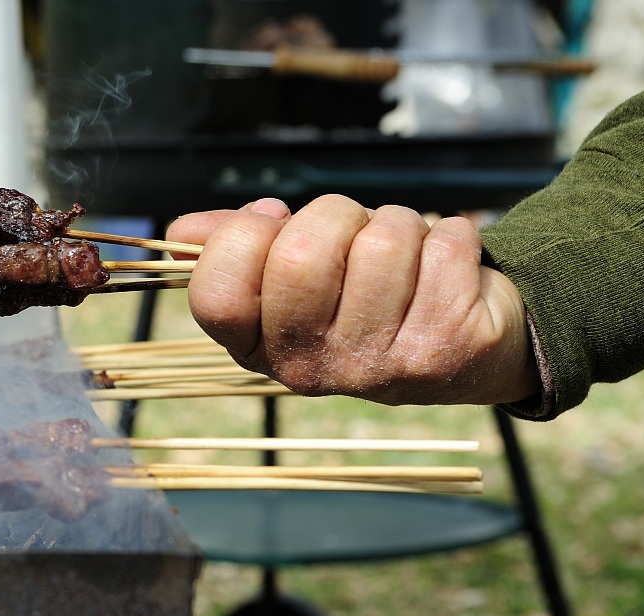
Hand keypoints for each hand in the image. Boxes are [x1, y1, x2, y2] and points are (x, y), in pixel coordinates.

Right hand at [168, 195, 539, 405]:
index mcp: (257, 348)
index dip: (244, 236)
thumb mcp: (288, 274)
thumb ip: (237, 247)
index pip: (218, 292)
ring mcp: (376, 368)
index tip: (274, 222)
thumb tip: (182, 230)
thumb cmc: (362, 295)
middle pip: (300, 256)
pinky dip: (451, 235)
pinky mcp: (443, 350)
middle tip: (353, 238)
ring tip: (405, 258)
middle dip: (335, 217)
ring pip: (381, 241)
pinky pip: (443, 245)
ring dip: (399, 224)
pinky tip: (445, 271)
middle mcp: (308, 370)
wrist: (461, 350)